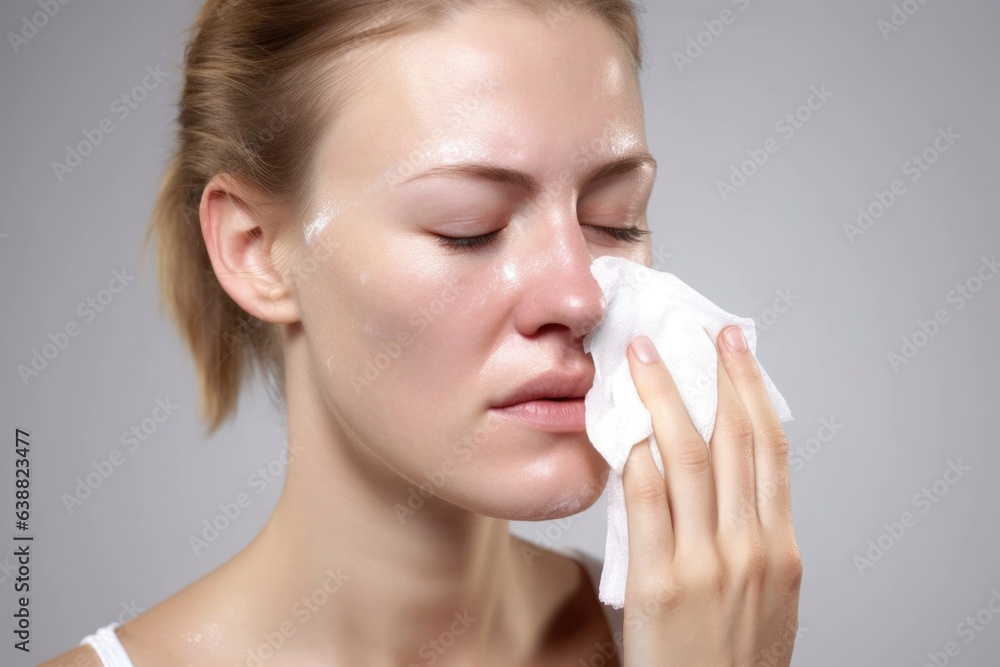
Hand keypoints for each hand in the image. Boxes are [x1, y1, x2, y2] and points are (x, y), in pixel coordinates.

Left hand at [620, 326, 802, 666]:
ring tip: (646, 357)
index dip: (754, 392)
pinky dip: (636, 456)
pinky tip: (623, 423)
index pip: (772, 451)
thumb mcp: (762, 600)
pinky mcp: (661, 583)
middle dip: (716, 377)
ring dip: (666, 398)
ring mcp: (707, 563)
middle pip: (735, 441)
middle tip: (700, 330)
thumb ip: (745, 542)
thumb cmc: (733, 662)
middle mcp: (751, 548)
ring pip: (689, 458)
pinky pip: (647, 503)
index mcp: (780, 550)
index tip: (738, 351)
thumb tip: (714, 486)